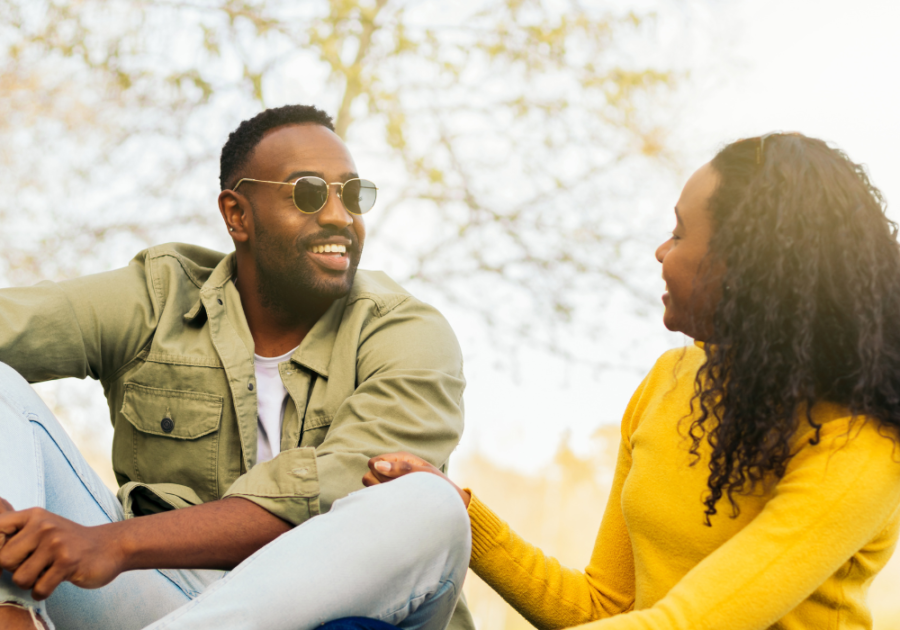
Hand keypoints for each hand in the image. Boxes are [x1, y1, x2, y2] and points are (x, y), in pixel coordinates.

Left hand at [0, 501, 124, 599]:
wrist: (110, 546)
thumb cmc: (69, 541)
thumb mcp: (42, 525)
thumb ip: (14, 527)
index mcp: (34, 515)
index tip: (14, 555)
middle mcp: (44, 525)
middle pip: (4, 560)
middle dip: (16, 570)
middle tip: (35, 565)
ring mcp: (57, 543)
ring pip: (19, 578)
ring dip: (31, 583)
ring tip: (46, 572)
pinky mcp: (68, 561)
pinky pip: (39, 589)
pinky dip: (44, 591)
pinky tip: (55, 581)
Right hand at [364, 452, 470, 506]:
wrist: (448, 501)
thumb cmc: (437, 485)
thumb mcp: (422, 474)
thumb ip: (401, 469)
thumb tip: (376, 465)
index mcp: (400, 458)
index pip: (373, 463)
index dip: (377, 472)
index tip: (392, 480)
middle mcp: (393, 468)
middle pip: (369, 475)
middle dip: (378, 483)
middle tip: (398, 489)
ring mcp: (392, 481)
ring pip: (371, 486)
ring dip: (381, 492)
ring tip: (399, 496)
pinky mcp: (393, 492)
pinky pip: (379, 495)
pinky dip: (384, 498)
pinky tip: (397, 501)